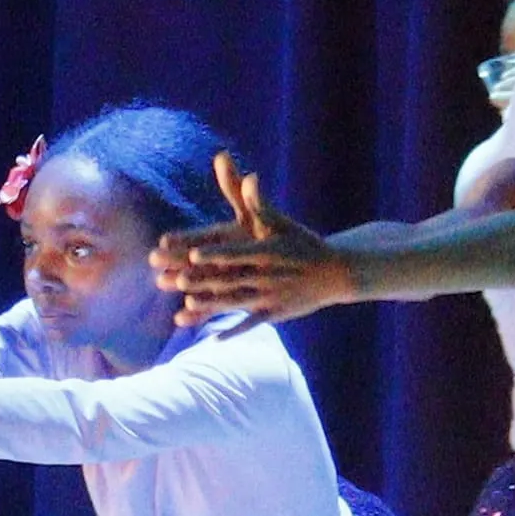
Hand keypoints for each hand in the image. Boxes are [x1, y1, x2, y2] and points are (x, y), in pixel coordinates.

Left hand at [155, 157, 353, 324]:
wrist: (337, 273)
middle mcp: (269, 275)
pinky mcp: (276, 314)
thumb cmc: (303, 244)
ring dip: (212, 305)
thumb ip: (259, 204)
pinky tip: (213, 338)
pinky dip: (234, 331)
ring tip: (187, 305)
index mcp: (268, 251)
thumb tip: (249, 177)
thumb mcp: (282, 223)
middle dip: (204, 279)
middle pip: (231, 278)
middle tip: (177, 278)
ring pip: (237, 302)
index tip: (194, 253)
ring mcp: (272, 297)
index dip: (216, 253)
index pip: (237, 252)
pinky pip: (251, 324)